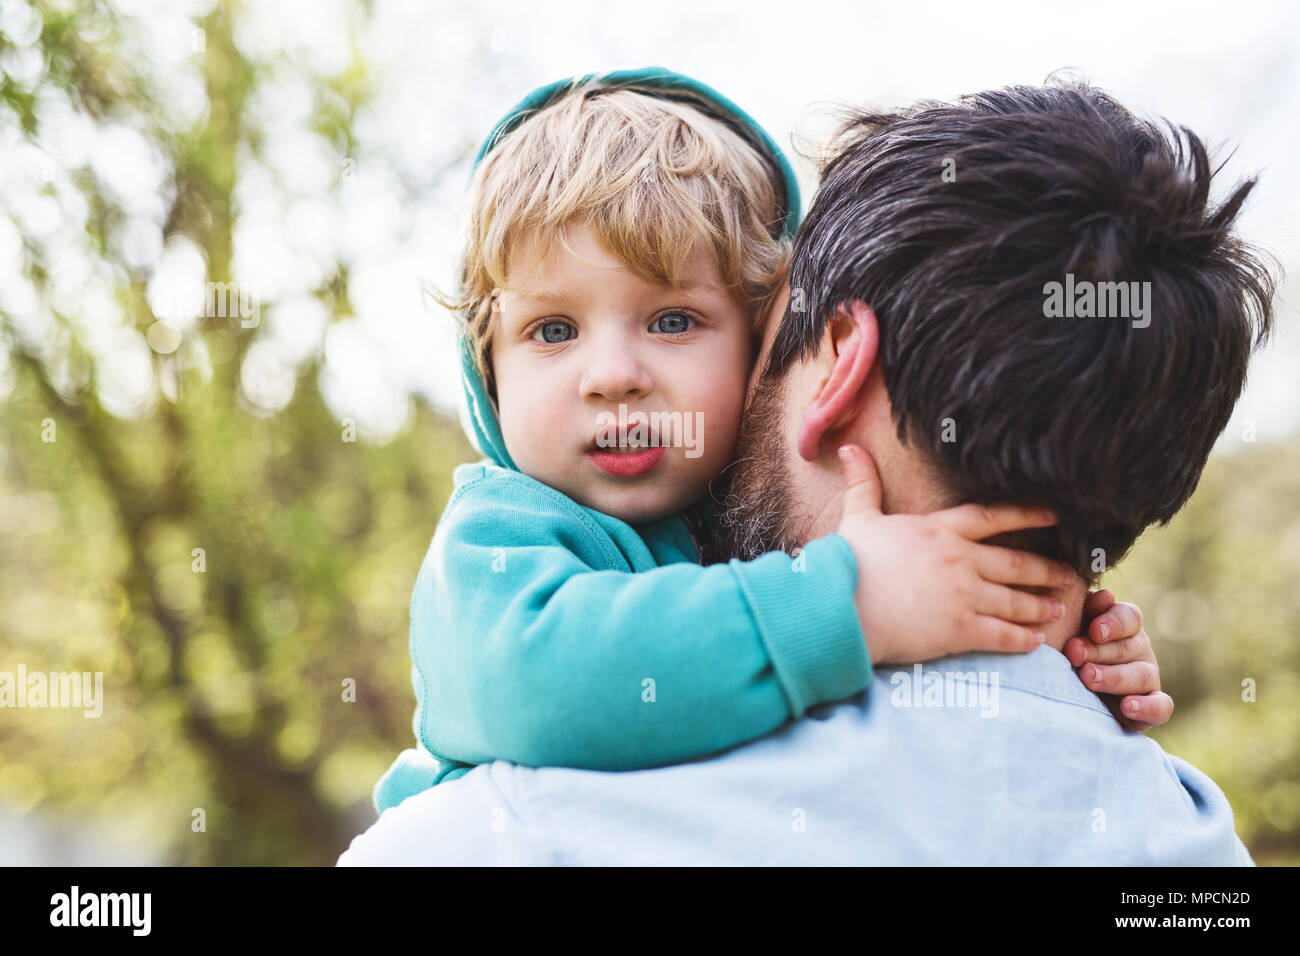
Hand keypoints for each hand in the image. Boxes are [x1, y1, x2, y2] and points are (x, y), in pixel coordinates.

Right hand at [835, 443, 1076, 665]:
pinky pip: (1002, 635)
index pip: (992, 517)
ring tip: (1057, 609)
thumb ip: (862, 483)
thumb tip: (849, 448)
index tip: (1054, 515)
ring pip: (1015, 601)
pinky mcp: (960, 629)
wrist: (843, 604)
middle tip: (1069, 575)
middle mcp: (961, 560)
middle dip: (1046, 570)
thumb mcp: (857, 516)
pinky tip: (1036, 642)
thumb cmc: (848, 561)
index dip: (1026, 514)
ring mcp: (965, 595)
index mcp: (940, 530)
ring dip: (1039, 606)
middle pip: (1016, 563)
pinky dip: (1023, 639)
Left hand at [1065, 589, 1173, 731]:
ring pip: (1142, 675)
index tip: (1093, 630)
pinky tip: (1128, 707)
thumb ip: (1085, 609)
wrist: (1066, 690)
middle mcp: (1139, 649)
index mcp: (1123, 626)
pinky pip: (1161, 707)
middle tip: (1073, 653)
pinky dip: (1148, 707)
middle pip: (1130, 647)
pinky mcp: (1151, 708)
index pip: (1130, 617)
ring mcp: (1148, 678)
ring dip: (1114, 677)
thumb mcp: (1071, 626)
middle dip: (1099, 650)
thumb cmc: (1066, 648)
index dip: (1113, 622)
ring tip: (1087, 677)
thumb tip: (1105, 596)